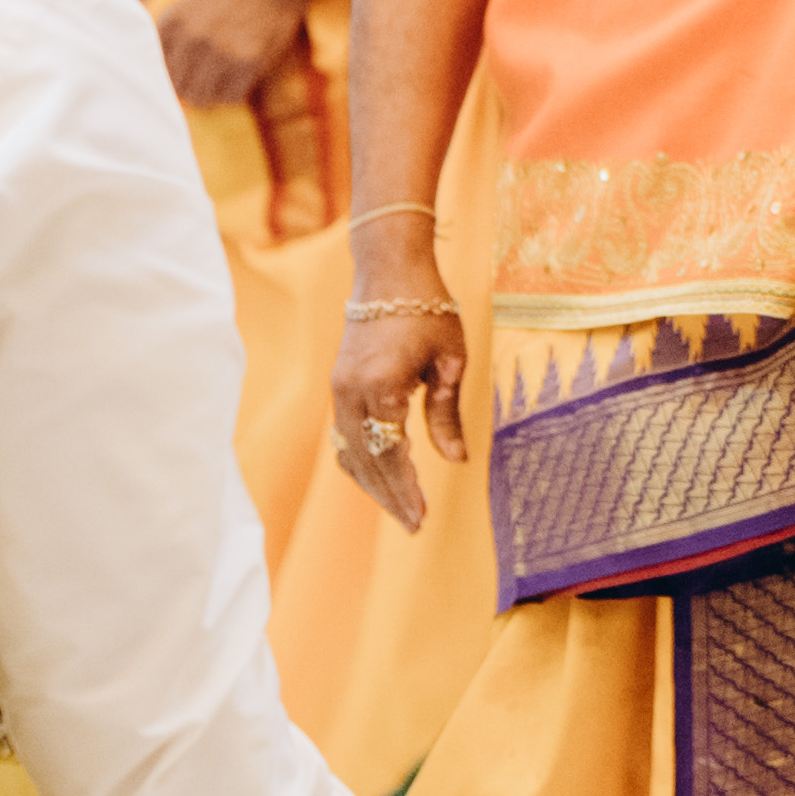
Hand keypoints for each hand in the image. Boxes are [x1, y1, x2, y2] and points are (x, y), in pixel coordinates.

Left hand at [158, 0, 312, 108]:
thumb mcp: (188, 6)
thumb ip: (171, 39)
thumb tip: (162, 81)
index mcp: (173, 20)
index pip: (159, 70)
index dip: (174, 75)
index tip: (188, 72)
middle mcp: (192, 36)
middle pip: (179, 87)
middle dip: (191, 88)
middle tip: (207, 79)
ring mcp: (220, 49)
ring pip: (202, 97)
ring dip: (211, 94)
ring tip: (223, 77)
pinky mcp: (248, 60)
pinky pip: (230, 97)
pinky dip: (234, 92)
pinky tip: (239, 74)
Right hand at [331, 290, 465, 529]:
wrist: (389, 269)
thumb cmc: (428, 308)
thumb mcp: (450, 360)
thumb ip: (446, 413)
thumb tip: (456, 460)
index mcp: (380, 387)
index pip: (390, 454)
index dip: (405, 490)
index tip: (421, 519)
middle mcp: (349, 392)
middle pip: (364, 460)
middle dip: (388, 496)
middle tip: (413, 526)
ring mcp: (339, 389)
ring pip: (348, 451)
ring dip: (371, 483)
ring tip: (399, 508)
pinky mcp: (338, 384)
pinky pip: (344, 435)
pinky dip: (360, 460)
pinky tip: (380, 475)